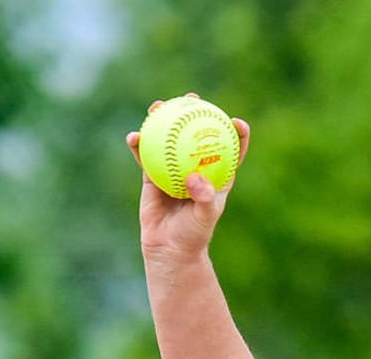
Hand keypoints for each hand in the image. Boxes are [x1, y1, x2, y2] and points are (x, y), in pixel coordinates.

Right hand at [126, 95, 250, 261]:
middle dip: (195, 111)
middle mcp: (195, 166)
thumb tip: (194, 177)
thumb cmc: (192, 235)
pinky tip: (134, 137)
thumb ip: (203, 198)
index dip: (236, 132)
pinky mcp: (153, 174)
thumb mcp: (203, 218)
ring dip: (162, 117)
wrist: (169, 248)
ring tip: (157, 106)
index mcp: (216, 175)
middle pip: (196, 132)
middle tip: (191, 98)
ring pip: (168, 136)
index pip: (231, 149)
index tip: (236, 121)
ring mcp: (173, 167)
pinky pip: (145, 154)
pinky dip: (139, 144)